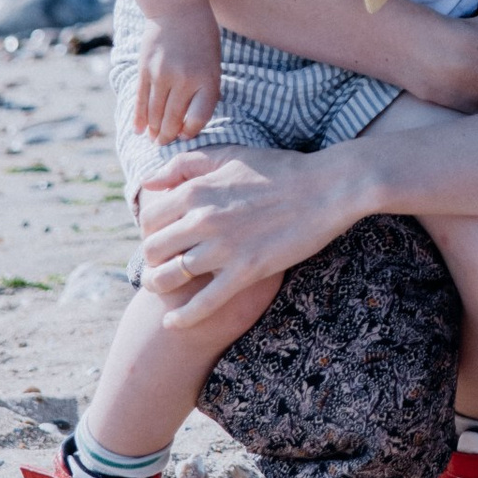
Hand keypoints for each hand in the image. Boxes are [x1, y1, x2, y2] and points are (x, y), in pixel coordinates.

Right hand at [126, 0, 222, 143]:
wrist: (178, 7)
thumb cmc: (201, 36)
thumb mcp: (212, 62)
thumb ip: (204, 89)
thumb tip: (188, 120)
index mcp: (207, 78)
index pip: (198, 117)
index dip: (191, 131)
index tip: (186, 134)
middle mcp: (184, 80)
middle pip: (172, 119)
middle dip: (168, 135)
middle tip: (164, 143)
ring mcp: (162, 75)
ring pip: (154, 113)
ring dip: (153, 130)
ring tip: (153, 139)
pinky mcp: (144, 70)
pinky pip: (140, 100)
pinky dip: (138, 117)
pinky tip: (139, 129)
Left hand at [134, 144, 356, 328]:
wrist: (328, 188)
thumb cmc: (281, 169)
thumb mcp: (231, 155)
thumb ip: (186, 164)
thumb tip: (149, 183)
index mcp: (198, 189)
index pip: (150, 219)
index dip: (150, 232)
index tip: (161, 239)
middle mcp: (204, 218)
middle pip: (153, 249)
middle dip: (152, 260)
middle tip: (161, 265)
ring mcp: (225, 247)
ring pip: (170, 277)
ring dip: (159, 286)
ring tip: (164, 289)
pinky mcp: (247, 271)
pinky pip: (203, 303)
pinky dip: (182, 317)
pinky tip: (173, 323)